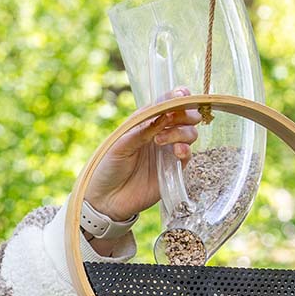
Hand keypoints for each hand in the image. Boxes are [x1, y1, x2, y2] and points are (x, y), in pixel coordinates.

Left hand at [85, 88, 201, 222]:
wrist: (105, 199)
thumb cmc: (107, 168)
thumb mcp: (120, 145)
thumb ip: (142, 129)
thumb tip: (165, 113)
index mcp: (144, 123)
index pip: (166, 104)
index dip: (177, 97)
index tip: (182, 95)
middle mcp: (159, 134)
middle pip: (184, 116)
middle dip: (186, 113)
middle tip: (177, 118)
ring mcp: (167, 152)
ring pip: (189, 134)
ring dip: (181, 132)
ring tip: (161, 141)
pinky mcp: (172, 170)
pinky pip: (187, 156)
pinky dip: (185, 150)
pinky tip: (177, 151)